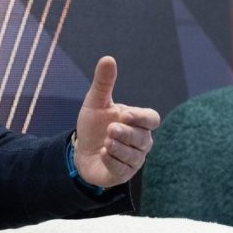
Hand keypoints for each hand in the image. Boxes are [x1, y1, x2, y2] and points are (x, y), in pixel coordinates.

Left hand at [73, 56, 159, 187]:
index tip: (125, 115)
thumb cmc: (93, 125)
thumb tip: (108, 58)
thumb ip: (104, 83)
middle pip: (143, 138)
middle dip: (127, 133)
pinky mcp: (123, 174)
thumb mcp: (95, 102)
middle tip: (111, 129)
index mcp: (137, 122)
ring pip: (134, 155)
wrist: (80, 151)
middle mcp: (140, 141)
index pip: (151, 119)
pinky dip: (113, 161)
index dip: (141, 118)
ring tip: (106, 141)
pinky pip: (122, 169)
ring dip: (119, 147)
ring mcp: (134, 159)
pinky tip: (103, 153)